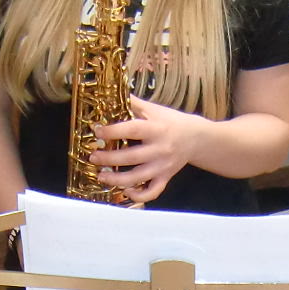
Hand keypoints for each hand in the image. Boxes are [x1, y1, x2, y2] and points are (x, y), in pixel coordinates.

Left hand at [90, 95, 204, 203]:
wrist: (196, 137)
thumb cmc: (170, 121)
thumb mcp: (154, 109)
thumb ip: (133, 103)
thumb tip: (111, 93)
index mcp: (156, 129)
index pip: (133, 130)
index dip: (114, 131)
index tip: (98, 131)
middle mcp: (160, 149)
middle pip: (131, 157)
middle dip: (109, 159)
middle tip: (93, 157)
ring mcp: (163, 166)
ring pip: (138, 178)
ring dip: (117, 180)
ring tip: (101, 176)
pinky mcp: (165, 178)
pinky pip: (153, 192)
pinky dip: (139, 196)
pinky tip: (125, 191)